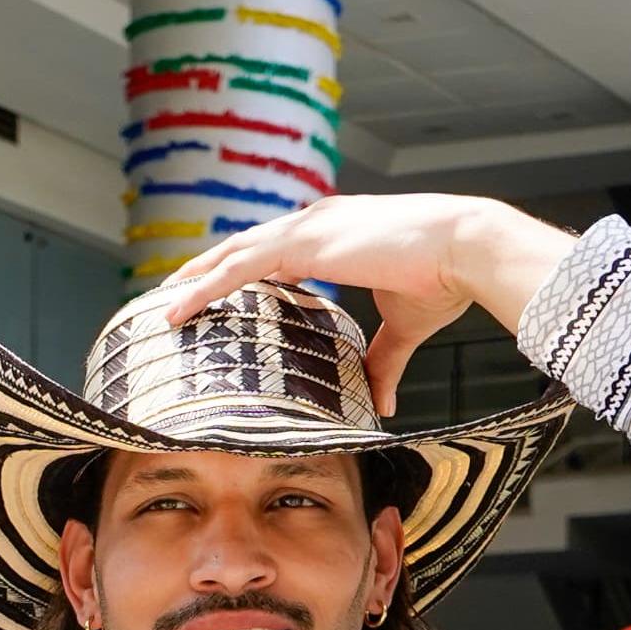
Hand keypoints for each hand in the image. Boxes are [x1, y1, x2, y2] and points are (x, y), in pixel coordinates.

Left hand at [152, 195, 574, 416]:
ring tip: (164, 306)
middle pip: (243, 249)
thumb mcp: (405, 326)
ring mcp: (307, 228)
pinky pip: (239, 266)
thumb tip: (382, 405)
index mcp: (333, 234)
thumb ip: (383, 360)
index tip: (213, 293)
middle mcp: (314, 224)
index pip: (271, 253)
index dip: (239, 272)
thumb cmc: (445, 279)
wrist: (466, 249)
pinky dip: (206, 286)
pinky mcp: (305, 243)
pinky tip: (179, 305)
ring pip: (233, 255)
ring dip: (195, 280)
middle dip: (205, 272)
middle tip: (172, 298)